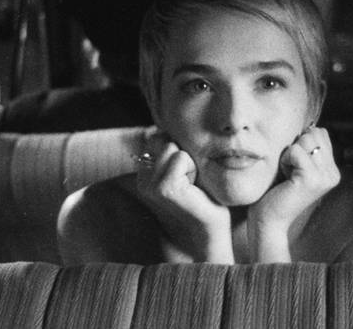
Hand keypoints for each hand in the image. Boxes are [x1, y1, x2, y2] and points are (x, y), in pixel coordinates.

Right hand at [135, 129, 233, 262]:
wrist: (210, 227)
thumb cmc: (203, 194)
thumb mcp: (185, 166)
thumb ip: (172, 147)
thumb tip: (165, 125)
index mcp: (144, 173)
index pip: (156, 137)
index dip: (178, 147)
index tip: (186, 171)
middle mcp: (142, 179)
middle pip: (161, 138)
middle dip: (182, 151)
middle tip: (190, 177)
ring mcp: (149, 184)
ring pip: (170, 146)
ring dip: (189, 160)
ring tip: (192, 181)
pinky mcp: (163, 188)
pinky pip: (180, 157)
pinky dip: (192, 167)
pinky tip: (194, 187)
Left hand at [248, 126, 340, 261]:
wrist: (268, 220)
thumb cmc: (275, 191)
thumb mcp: (295, 166)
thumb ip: (306, 148)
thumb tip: (310, 125)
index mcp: (332, 170)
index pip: (320, 133)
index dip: (300, 143)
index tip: (293, 167)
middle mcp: (333, 174)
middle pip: (314, 133)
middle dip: (295, 147)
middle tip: (289, 171)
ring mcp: (325, 177)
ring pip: (305, 139)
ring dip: (288, 154)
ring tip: (287, 175)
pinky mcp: (312, 179)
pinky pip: (295, 150)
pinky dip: (284, 160)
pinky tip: (284, 178)